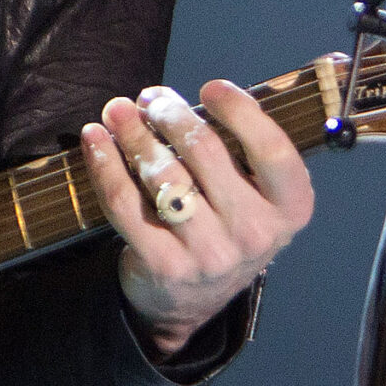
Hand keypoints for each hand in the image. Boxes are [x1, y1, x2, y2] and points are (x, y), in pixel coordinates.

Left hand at [81, 79, 315, 358]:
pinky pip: (126, 202)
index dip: (241, 112)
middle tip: (149, 100)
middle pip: (206, 152)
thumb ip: (229, 146)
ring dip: (133, 133)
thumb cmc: (223, 224)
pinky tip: (95, 138)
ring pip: (162, 174)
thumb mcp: (250, 192)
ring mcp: (210, 253)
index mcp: (289, 207)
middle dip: (170, 114)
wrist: (192, 298)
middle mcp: (255, 233)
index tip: (210, 88)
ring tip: (118, 111)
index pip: (272, 150)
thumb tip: (166, 100)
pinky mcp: (164, 264)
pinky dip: (105, 163)